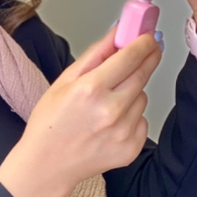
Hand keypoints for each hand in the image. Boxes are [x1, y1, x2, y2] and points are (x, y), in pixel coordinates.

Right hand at [0, 27, 161, 196]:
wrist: (47, 163)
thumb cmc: (50, 119)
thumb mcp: (65, 79)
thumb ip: (96, 54)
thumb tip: (118, 33)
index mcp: (91, 89)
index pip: (129, 58)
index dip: (143, 43)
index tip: (149, 35)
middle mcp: (111, 110)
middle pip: (142, 74)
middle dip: (147, 58)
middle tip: (147, 49)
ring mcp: (123, 132)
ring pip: (142, 96)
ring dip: (132, 90)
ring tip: (109, 99)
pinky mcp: (131, 148)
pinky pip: (142, 119)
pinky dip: (131, 114)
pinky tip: (111, 120)